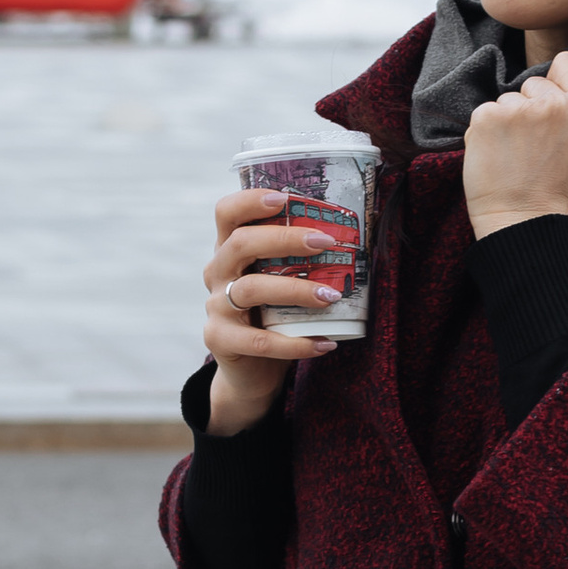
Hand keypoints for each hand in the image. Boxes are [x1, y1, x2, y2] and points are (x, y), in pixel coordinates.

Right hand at [201, 186, 338, 431]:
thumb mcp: (280, 281)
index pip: (227, 214)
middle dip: (285, 239)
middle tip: (326, 242)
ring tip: (332, 295)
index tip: (285, 199)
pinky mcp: (220, 340)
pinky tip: (325, 343)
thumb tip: (352, 237)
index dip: (250, 201)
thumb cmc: (273, 315)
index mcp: (229, 250)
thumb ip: (299, 260)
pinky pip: (260, 341)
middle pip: (241, 244)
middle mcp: (217, 273)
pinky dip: (296, 343)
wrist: (250, 369)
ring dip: (297, 289)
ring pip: (251, 290)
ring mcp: (215, 307)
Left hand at [462, 48, 567, 239]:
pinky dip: (487, 130)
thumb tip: (560, 72)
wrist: (521, 218)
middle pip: (535, 81)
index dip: (557, 81)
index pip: (567, 62)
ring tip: (515, 153)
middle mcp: (555, 104)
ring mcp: (519, 109)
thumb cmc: (555, 185)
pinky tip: (497, 154)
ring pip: (509, 98)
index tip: (551, 105)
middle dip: (531, 105)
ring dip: (508, 120)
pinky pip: (486, 111)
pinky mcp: (488, 117)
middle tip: (533, 143)